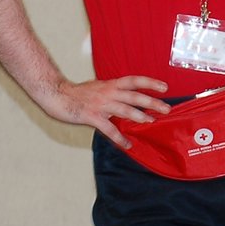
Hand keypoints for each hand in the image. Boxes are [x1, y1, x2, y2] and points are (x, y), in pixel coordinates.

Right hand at [36, 76, 168, 149]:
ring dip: (140, 116)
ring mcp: (101, 104)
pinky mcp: (92, 116)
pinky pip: (109, 129)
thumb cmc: (77, 93)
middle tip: (166, 108)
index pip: (134, 80)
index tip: (165, 87)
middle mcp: (108, 92)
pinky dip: (119, 138)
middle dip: (152, 102)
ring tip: (151, 122)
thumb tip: (126, 97)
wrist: (58, 96)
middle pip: (134, 96)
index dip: (150, 82)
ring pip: (125, 110)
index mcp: (110, 84)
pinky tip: (127, 144)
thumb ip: (112, 91)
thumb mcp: (98, 86)